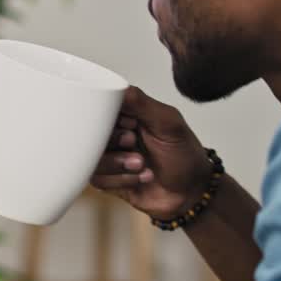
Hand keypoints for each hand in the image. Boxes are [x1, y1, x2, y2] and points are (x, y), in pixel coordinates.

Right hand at [91, 86, 212, 220]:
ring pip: (91, 156)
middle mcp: (115, 133)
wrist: (190, 193)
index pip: (100, 105)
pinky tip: (140, 177)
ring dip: (119, 163)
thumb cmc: (185, 156)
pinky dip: (121, 179)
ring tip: (141, 164)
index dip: (108, 116)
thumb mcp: (169, 123)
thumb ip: (142, 103)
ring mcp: (109, 155)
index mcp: (128, 114)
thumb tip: (117, 86)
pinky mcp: (106, 178)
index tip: (128, 124)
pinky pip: (96, 177)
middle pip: (90, 132)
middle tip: (133, 142)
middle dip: (114, 142)